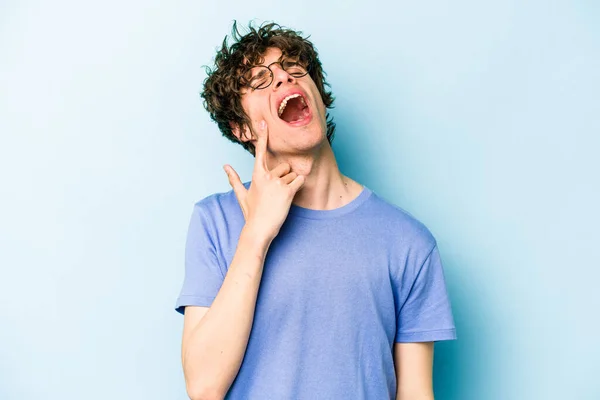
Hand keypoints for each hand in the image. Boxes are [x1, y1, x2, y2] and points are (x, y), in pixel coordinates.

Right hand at [224, 120, 304, 240]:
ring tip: (281, 198)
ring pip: (293, 175)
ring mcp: (277, 183)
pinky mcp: (288, 191)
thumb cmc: (251, 213)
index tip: (263, 122)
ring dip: (291, 185)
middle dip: (284, 177)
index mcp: (256, 175)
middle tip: (276, 194)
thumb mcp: (241, 195)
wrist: (258, 229)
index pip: (260, 151)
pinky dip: (298, 187)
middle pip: (284, 166)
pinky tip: (290, 197)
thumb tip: (225, 166)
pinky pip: (300, 181)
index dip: (262, 136)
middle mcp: (267, 176)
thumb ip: (234, 178)